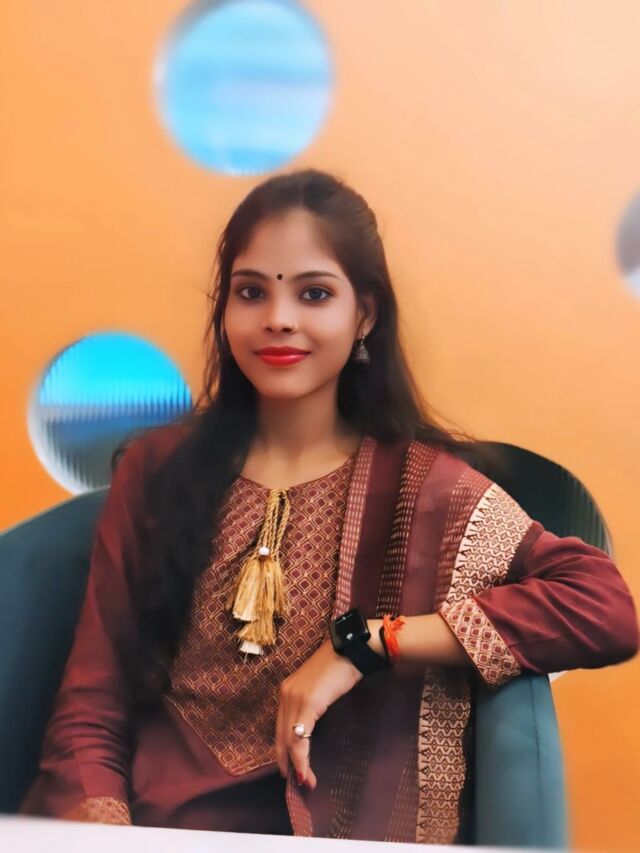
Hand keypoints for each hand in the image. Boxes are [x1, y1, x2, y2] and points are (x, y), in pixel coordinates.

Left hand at [275, 638, 361, 789]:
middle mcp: (286, 694)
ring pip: (289, 740)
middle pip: (281, 736)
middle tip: (297, 783)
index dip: (284, 751)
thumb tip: (310, 731)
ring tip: (305, 782)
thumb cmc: (340, 668)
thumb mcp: (320, 689)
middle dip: (287, 762)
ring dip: (296, 764)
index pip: (280, 727)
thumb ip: (311, 707)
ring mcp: (295, 698)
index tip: (292, 769)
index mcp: (287, 691)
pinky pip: (300, 736)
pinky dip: (301, 757)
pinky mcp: (308, 702)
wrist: (351, 649)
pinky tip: (305, 771)